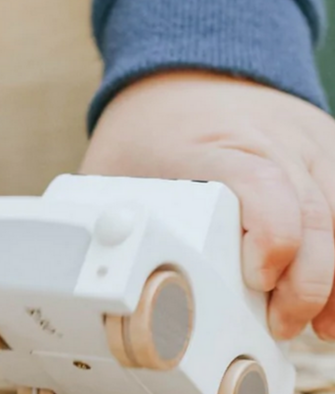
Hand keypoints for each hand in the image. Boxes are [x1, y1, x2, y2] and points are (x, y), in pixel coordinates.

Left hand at [80, 71, 334, 341]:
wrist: (191, 67)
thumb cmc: (149, 128)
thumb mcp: (109, 167)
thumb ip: (102, 218)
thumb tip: (82, 280)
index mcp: (209, 145)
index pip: (258, 182)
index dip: (272, 235)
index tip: (259, 279)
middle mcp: (270, 140)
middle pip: (314, 210)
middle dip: (308, 280)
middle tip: (282, 324)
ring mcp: (307, 143)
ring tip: (320, 326)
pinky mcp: (328, 150)